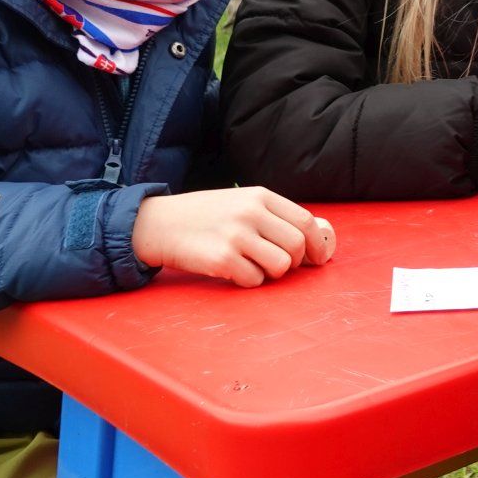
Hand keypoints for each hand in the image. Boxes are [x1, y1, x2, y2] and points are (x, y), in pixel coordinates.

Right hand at [131, 188, 336, 286]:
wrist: (158, 223)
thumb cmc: (204, 216)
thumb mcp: (238, 202)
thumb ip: (270, 216)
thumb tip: (309, 240)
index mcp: (259, 196)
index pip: (304, 220)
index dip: (317, 243)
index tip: (318, 258)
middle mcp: (250, 212)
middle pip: (296, 245)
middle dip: (295, 262)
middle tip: (280, 266)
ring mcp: (236, 236)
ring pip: (280, 266)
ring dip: (272, 273)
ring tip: (253, 266)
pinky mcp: (222, 259)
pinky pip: (254, 280)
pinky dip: (249, 281)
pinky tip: (233, 270)